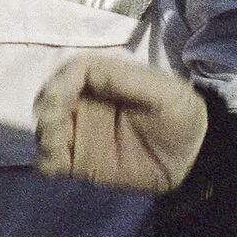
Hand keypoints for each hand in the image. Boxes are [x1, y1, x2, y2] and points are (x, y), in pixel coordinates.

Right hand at [33, 53, 208, 192]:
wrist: (193, 162)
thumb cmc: (181, 118)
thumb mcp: (164, 92)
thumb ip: (127, 80)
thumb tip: (88, 74)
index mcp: (104, 80)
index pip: (72, 71)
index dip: (61, 82)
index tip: (60, 99)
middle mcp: (85, 103)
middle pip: (50, 97)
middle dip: (47, 107)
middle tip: (56, 125)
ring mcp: (80, 133)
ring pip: (44, 127)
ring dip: (43, 133)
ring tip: (58, 146)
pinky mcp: (78, 162)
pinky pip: (49, 161)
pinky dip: (44, 161)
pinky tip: (56, 164)